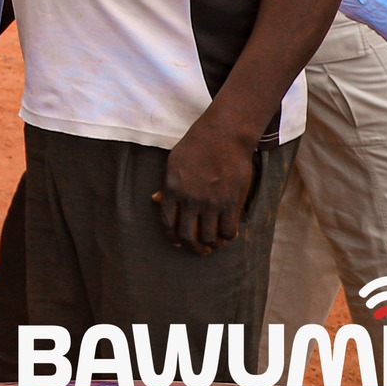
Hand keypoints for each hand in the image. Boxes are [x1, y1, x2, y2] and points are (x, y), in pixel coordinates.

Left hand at [153, 118, 255, 253]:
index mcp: (173, 189)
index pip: (167, 222)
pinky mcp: (231, 202)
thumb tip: (155, 200)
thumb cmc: (197, 146)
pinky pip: (228, 231)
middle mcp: (191, 199)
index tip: (178, 243)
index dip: (172, 237)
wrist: (224, 136)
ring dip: (212, 245)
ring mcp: (212, 202)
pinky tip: (227, 233)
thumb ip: (166, 185)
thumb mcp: (174, 162)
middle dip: (193, 247)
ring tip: (214, 244)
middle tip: (200, 249)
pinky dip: (227, 237)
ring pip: (209, 237)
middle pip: (188, 235)